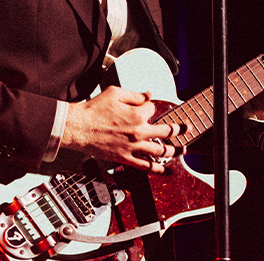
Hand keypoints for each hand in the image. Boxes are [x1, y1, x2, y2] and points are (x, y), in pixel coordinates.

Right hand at [61, 86, 181, 173]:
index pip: (153, 109)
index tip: (144, 107)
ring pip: (160, 151)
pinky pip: (145, 166)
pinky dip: (157, 169)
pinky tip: (165, 170)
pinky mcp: (125, 158)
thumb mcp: (115, 93)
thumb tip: (148, 95)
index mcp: (137, 114)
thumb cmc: (94, 109)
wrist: (78, 128)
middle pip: (166, 131)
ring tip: (182, 150)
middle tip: (185, 129)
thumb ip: (135, 94)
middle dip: (178, 129)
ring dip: (174, 151)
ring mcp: (133, 147)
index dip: (149, 106)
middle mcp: (138, 132)